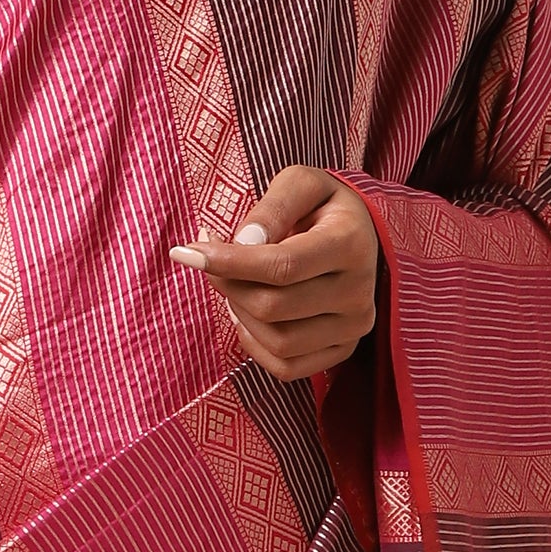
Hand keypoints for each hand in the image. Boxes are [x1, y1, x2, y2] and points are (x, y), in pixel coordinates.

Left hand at [173, 163, 378, 380]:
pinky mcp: (343, 350)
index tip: (187, 252)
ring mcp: (353, 327)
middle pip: (273, 307)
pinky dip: (255, 346)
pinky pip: (286, 367)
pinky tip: (249, 316)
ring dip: (240, 314)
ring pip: (277, 341)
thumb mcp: (301, 184)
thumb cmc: (323, 206)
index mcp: (350, 244)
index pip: (282, 266)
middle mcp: (358, 292)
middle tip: (211, 263)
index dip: (229, 263)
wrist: (363, 236)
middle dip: (229, 285)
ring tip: (234, 285)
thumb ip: (272, 207)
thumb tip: (242, 243)